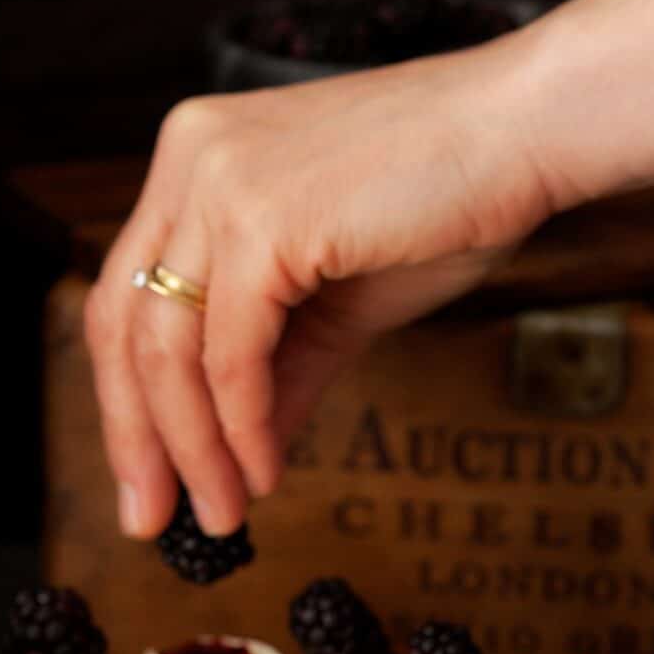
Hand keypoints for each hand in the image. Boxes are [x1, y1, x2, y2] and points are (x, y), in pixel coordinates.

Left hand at [84, 35, 554, 538]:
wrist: (531, 132)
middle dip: (136, 437)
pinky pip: (231, 351)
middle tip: (150, 521)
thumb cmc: (445, 201)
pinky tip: (259, 473)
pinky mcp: (262, 216)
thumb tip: (241, 457)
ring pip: (166, 346)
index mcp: (194, 161)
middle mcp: (189, 159)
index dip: (126, 399)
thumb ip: (279, 373)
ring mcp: (219, 181)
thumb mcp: (337, 304)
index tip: (145, 480)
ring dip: (191, 448)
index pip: (126, 297)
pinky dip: (241, 426)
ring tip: (219, 514)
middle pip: (123, 325)